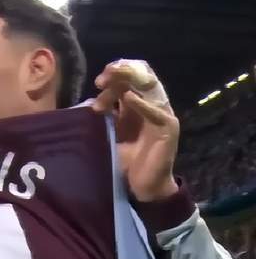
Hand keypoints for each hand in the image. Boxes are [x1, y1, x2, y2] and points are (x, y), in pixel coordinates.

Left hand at [92, 60, 179, 201]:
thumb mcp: (113, 134)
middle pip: (141, 76)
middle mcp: (152, 105)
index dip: (116, 74)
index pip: (132, 77)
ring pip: (149, 87)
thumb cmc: (127, 161)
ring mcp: (162, 114)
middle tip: (101, 79)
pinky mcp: (168, 127)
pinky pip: (156, 111)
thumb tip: (90, 102)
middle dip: (120, 72)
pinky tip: (128, 97)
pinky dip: (141, 103)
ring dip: (128, 81)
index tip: (98, 81)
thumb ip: (107, 117)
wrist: (143, 186)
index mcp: (139, 105)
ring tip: (111, 80)